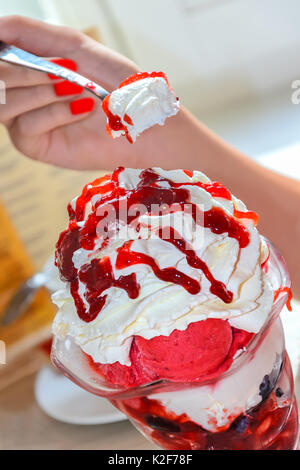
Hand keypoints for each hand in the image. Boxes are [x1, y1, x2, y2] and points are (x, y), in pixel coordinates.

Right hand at [0, 15, 142, 169]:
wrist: (137, 116)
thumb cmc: (112, 81)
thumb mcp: (72, 45)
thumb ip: (28, 33)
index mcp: (25, 70)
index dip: (4, 51)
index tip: (20, 49)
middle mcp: (19, 96)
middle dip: (30, 72)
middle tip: (66, 71)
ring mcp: (25, 122)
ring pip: (4, 103)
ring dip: (42, 91)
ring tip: (75, 89)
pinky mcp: (35, 146)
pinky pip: (26, 126)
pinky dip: (55, 112)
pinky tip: (81, 110)